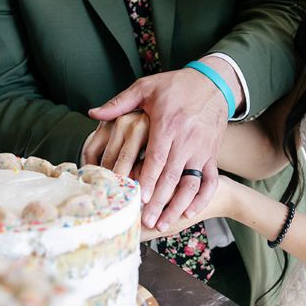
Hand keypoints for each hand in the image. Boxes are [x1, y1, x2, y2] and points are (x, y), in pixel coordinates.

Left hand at [89, 68, 227, 229]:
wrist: (212, 82)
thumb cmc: (175, 86)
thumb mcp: (146, 87)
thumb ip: (120, 103)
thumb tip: (93, 113)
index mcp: (168, 123)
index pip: (156, 157)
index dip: (147, 179)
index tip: (138, 198)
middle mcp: (187, 138)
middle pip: (171, 175)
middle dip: (159, 201)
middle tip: (146, 221)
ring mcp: (202, 148)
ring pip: (190, 182)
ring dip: (178, 205)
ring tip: (164, 223)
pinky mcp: (213, 153)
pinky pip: (211, 179)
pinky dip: (202, 198)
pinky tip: (189, 212)